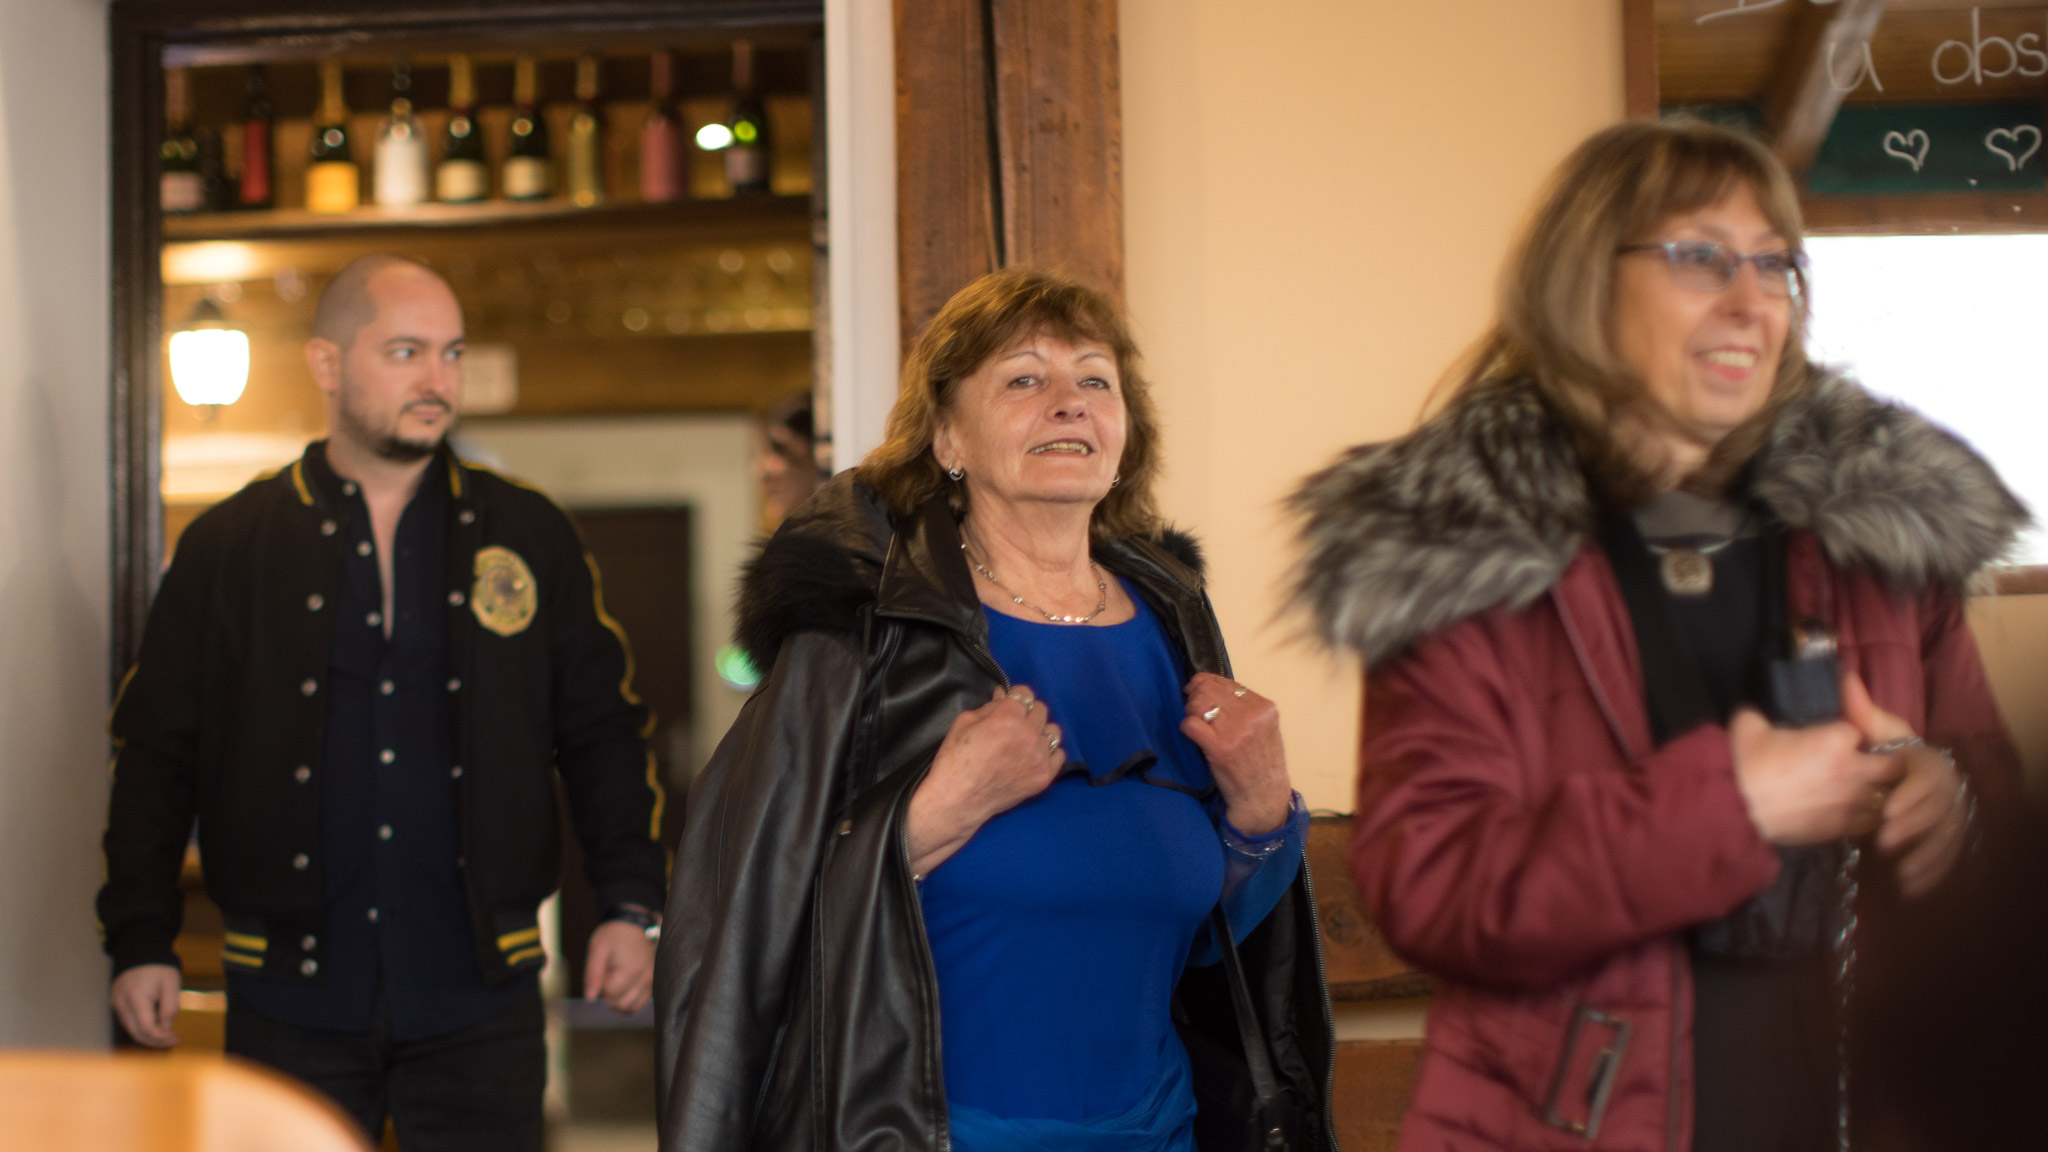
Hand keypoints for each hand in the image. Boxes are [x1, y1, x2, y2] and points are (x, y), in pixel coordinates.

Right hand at [110, 963, 180, 1047]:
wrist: (142, 951)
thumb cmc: (159, 968)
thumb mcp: (172, 985)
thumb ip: (170, 1009)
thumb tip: (165, 1030)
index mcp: (136, 998)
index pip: (146, 1028)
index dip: (161, 1037)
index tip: (174, 1039)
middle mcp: (121, 1003)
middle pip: (136, 1032)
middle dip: (154, 1041)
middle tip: (171, 1041)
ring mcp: (116, 1003)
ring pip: (130, 1028)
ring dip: (147, 1035)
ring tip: (165, 1035)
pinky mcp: (116, 1002)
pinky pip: (128, 1020)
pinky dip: (140, 1027)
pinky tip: (154, 1026)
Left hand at [584, 919, 654, 1013]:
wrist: (635, 924)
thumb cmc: (614, 935)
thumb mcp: (597, 948)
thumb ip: (593, 974)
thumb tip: (590, 998)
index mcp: (631, 971)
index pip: (609, 994)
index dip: (601, 983)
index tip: (604, 968)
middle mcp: (645, 979)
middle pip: (620, 1004)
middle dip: (609, 994)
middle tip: (608, 975)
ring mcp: (651, 982)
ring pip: (630, 1008)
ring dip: (618, 1001)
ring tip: (615, 982)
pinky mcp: (653, 983)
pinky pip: (640, 1004)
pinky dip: (629, 1002)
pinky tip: (623, 989)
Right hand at [906, 686, 1065, 876]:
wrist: (958, 800)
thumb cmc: (955, 761)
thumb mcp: (964, 723)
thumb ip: (989, 706)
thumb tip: (1004, 695)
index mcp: (1007, 719)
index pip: (1025, 694)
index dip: (1015, 697)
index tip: (1010, 704)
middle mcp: (1028, 736)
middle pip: (1041, 710)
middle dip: (1027, 713)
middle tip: (1014, 724)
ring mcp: (1039, 758)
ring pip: (1053, 731)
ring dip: (1040, 732)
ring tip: (1025, 741)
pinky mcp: (1044, 777)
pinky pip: (1059, 755)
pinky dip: (1049, 753)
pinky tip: (1034, 756)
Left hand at [1179, 673, 1290, 834]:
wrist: (1264, 797)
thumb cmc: (1262, 763)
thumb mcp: (1265, 729)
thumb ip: (1245, 708)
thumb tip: (1211, 689)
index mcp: (1264, 707)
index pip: (1225, 681)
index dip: (1204, 683)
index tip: (1196, 691)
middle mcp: (1252, 716)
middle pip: (1208, 688)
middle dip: (1194, 696)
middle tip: (1192, 709)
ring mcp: (1236, 731)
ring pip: (1197, 703)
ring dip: (1190, 711)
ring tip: (1195, 724)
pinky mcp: (1219, 748)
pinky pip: (1190, 724)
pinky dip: (1186, 728)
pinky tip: (1192, 736)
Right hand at [1729, 702, 1903, 845]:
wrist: (1738, 813)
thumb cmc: (1744, 766)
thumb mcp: (1748, 725)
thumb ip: (1763, 712)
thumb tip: (1759, 711)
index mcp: (1836, 739)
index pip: (1862, 728)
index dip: (1852, 732)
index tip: (1838, 736)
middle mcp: (1854, 769)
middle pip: (1893, 763)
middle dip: (1885, 760)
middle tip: (1867, 760)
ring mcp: (1853, 800)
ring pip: (1889, 794)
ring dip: (1881, 789)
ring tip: (1863, 787)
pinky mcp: (1845, 826)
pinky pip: (1873, 819)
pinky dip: (1869, 814)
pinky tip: (1852, 809)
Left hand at [1841, 674, 1970, 897]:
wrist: (1898, 774)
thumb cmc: (1884, 749)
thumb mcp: (1874, 731)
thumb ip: (1863, 713)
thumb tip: (1847, 679)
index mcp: (1928, 761)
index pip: (1928, 778)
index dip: (1910, 796)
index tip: (1885, 812)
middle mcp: (1946, 788)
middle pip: (1938, 812)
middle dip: (1912, 828)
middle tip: (1882, 843)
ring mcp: (1950, 814)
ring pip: (1946, 838)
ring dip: (1923, 856)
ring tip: (1896, 872)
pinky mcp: (1947, 837)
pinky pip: (1947, 858)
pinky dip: (1931, 873)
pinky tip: (1909, 888)